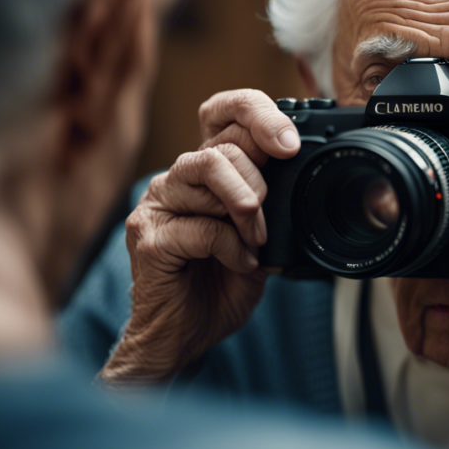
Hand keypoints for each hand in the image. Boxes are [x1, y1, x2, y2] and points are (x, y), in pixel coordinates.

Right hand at [100, 89, 299, 385]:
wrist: (184, 336)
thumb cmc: (220, 284)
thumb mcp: (260, 236)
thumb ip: (272, 201)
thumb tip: (301, 169)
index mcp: (206, 171)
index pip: (223, 112)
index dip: (258, 114)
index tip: (289, 144)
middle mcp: (177, 180)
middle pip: (222, 143)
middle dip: (260, 181)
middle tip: (266, 221)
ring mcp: (157, 205)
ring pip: (206, 169)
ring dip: (245, 208)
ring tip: (255, 241)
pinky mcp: (147, 236)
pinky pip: (199, 225)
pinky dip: (230, 247)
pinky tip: (239, 264)